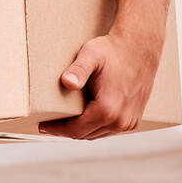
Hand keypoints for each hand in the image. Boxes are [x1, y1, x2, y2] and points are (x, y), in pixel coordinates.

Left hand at [38, 28, 161, 138]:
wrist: (139, 48)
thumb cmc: (112, 51)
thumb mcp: (91, 55)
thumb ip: (78, 70)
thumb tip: (67, 82)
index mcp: (108, 109)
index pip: (76, 129)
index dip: (56, 129)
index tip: (41, 126)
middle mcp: (121, 121)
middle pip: (85, 135)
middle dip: (65, 131)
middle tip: (48, 125)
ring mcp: (129, 122)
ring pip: (97, 134)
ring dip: (80, 130)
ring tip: (62, 122)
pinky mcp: (133, 119)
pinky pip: (108, 130)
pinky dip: (94, 127)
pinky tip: (82, 119)